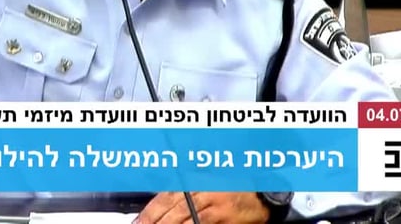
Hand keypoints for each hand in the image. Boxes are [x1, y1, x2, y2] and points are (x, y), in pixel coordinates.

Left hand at [136, 192, 268, 223]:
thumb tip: (161, 204)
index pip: (165, 198)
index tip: (138, 222)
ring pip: (185, 222)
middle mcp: (202, 194)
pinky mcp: (225, 222)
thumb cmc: (232, 184)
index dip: (149, 212)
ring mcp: (214, 210)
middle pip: (172, 212)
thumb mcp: (205, 179)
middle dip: (154, 223)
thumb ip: (185, 191)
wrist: (262, 191)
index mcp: (194, 182)